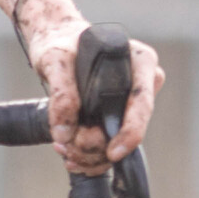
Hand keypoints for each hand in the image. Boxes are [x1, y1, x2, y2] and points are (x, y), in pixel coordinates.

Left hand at [28, 14, 165, 175]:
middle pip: (128, 128)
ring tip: (62, 147)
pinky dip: (89, 156)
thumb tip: (65, 132)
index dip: (130, 132)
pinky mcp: (118, 116)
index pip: (142, 103)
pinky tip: (68, 152)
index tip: (112, 152)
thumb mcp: (56, 59)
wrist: (56, 41)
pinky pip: (110, 145)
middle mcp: (142, 82)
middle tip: (64, 144)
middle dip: (96, 146)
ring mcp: (131, 102)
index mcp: (140, 60)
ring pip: (118, 142)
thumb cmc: (61, 42)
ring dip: (88, 154)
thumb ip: (61, 92)